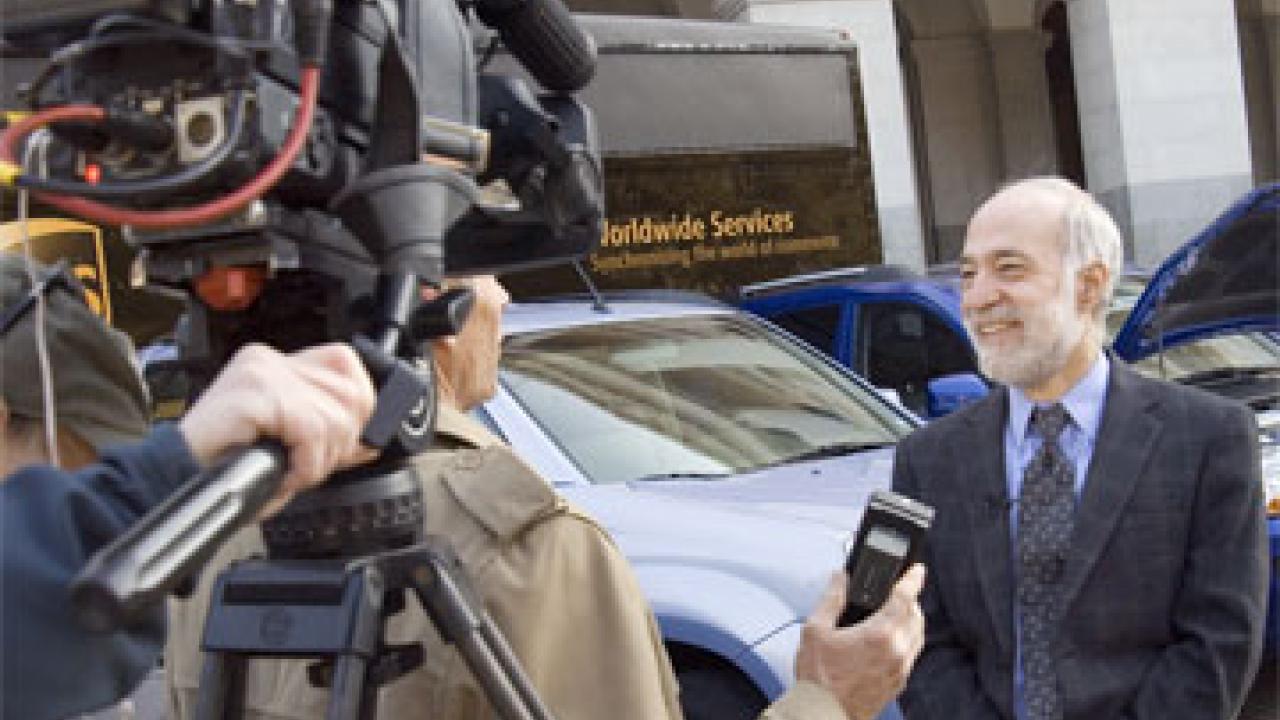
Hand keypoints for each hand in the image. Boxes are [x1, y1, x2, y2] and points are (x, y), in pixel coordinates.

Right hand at [178, 343, 377, 516]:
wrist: (175, 479)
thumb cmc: (223, 465)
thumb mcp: (285, 446)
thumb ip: (327, 435)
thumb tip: (370, 441)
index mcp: (276, 365)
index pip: (345, 364)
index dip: (359, 407)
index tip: (349, 443)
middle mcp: (270, 360)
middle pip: (350, 391)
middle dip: (343, 441)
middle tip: (312, 466)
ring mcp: (261, 373)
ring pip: (335, 416)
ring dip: (321, 460)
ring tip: (292, 474)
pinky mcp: (255, 393)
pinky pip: (310, 431)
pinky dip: (306, 465)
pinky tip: (285, 475)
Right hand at [794, 564, 925, 719]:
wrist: (823, 713)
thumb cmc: (818, 677)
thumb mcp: (815, 630)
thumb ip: (831, 599)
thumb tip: (840, 578)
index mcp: (879, 634)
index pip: (905, 598)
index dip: (913, 578)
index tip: (917, 569)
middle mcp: (897, 651)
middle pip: (916, 615)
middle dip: (910, 599)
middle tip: (899, 590)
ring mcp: (900, 669)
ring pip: (918, 635)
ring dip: (911, 619)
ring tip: (895, 612)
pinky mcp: (899, 683)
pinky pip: (912, 654)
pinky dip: (907, 639)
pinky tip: (890, 639)